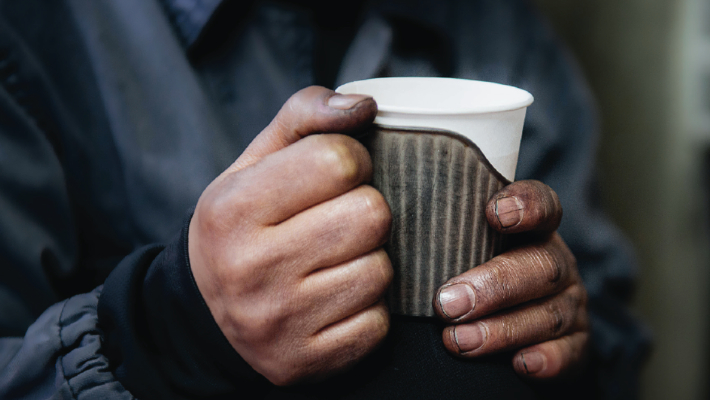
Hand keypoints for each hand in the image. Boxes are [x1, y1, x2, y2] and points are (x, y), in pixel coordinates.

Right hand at [188, 87, 392, 384]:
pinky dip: (366, 308)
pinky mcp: (304, 361)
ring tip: (334, 260)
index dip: (351, 160)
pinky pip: (378, 323)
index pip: (337, 159)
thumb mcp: (253, 164)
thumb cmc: (241, 227)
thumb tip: (363, 106)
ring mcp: (277, 321)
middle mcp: (250, 267)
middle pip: (370, 214)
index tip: (336, 174)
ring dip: (368, 260)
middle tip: (337, 219)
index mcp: (233, 208)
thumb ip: (303, 117)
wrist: (204, 316)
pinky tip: (335, 298)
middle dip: (364, 210)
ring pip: (380, 270)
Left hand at [433, 181, 587, 378]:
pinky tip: (518, 364)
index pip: (544, 205)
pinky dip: (543, 359)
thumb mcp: (470, 251)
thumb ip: (447, 238)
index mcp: (535, 232)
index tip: (493, 213)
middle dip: (492, 285)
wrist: (529, 333)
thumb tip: (391, 230)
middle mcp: (557, 264)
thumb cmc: (482, 279)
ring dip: (500, 330)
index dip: (525, 205)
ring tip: (457, 339)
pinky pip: (567, 353)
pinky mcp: (577, 346)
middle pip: (540, 266)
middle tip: (447, 302)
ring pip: (547, 314)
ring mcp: (571, 305)